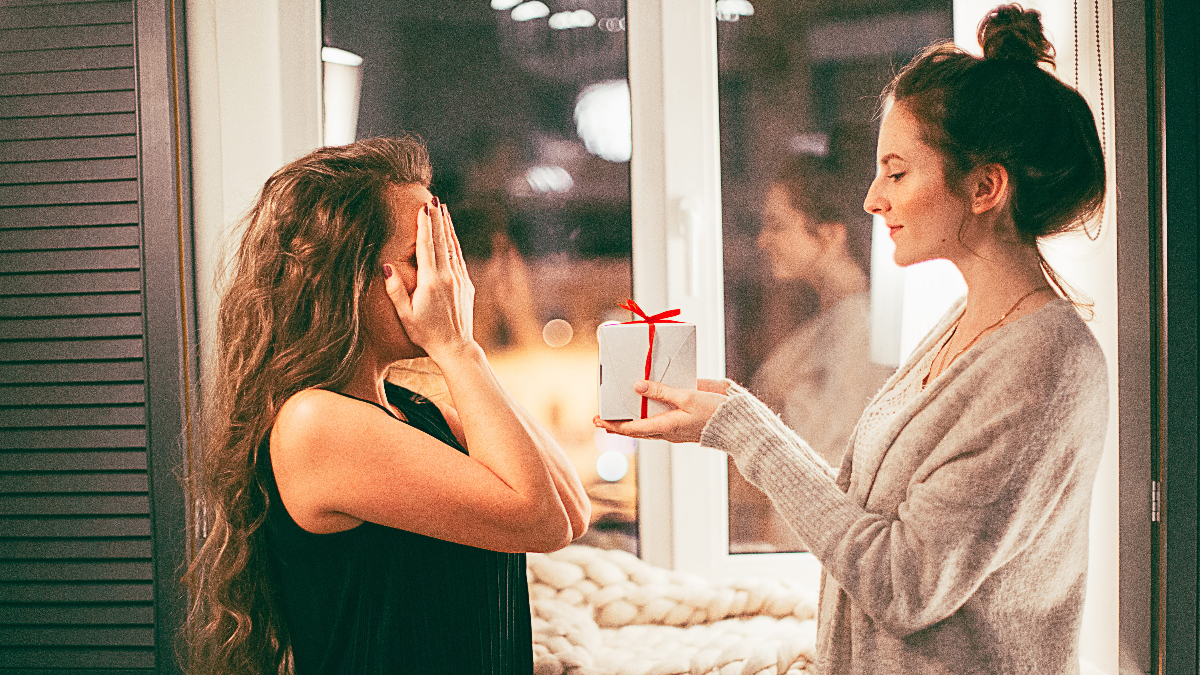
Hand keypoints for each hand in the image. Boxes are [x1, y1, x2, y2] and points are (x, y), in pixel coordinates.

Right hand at [385, 202, 475, 358]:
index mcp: (431, 282)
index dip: (424, 225)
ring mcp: (460, 280)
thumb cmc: (426, 333)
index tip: (423, 208)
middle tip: (434, 199)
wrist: (456, 347)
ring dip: (447, 227)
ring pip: (453, 247)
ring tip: (443, 209)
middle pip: (441, 241)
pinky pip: (459, 258)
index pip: (426, 246)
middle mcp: (448, 277)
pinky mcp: (467, 285)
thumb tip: (386, 266)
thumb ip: (395, 290)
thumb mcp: (405, 315)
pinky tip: (450, 235)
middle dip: (437, 219)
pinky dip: (454, 244)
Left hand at [592, 378, 730, 443]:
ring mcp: (677, 431)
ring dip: (633, 422)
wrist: (740, 427)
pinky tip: (647, 408)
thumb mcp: (688, 397)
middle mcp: (669, 432)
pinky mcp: (685, 426)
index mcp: (667, 427)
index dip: (614, 425)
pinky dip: (650, 417)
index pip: (633, 429)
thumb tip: (638, 386)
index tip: (598, 420)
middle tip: (601, 419)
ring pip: (648, 429)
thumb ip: (662, 391)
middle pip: (637, 431)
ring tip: (619, 415)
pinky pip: (661, 423)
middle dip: (618, 426)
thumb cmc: (715, 413)